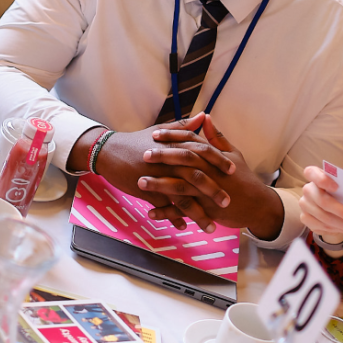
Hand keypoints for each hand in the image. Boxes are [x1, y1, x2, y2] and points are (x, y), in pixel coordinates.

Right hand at [70, 115, 235, 230]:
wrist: (109, 151)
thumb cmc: (136, 141)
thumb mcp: (162, 130)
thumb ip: (185, 126)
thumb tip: (204, 116)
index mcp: (175, 145)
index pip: (202, 152)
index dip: (218, 161)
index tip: (233, 171)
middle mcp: (169, 160)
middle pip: (196, 176)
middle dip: (214, 191)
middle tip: (227, 202)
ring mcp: (157, 176)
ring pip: (182, 196)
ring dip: (198, 213)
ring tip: (211, 226)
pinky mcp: (146, 189)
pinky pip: (163, 206)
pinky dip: (173, 217)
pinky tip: (183, 227)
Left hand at [143, 113, 285, 239]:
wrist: (258, 206)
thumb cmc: (244, 178)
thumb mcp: (233, 154)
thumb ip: (216, 137)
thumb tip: (204, 117)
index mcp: (214, 157)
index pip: (191, 142)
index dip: (173, 137)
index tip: (155, 134)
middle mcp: (210, 172)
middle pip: (184, 161)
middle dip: (163, 157)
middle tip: (143, 154)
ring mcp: (207, 192)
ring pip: (181, 187)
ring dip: (160, 185)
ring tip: (140, 182)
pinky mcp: (207, 210)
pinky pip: (184, 212)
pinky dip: (167, 213)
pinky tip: (151, 212)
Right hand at [298, 165, 342, 248]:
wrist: (329, 200)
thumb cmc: (340, 190)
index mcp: (314, 175)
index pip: (311, 173)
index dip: (322, 180)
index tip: (336, 187)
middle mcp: (307, 190)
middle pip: (323, 201)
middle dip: (342, 212)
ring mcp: (304, 205)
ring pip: (324, 218)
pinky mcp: (305, 218)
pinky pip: (323, 227)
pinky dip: (338, 230)